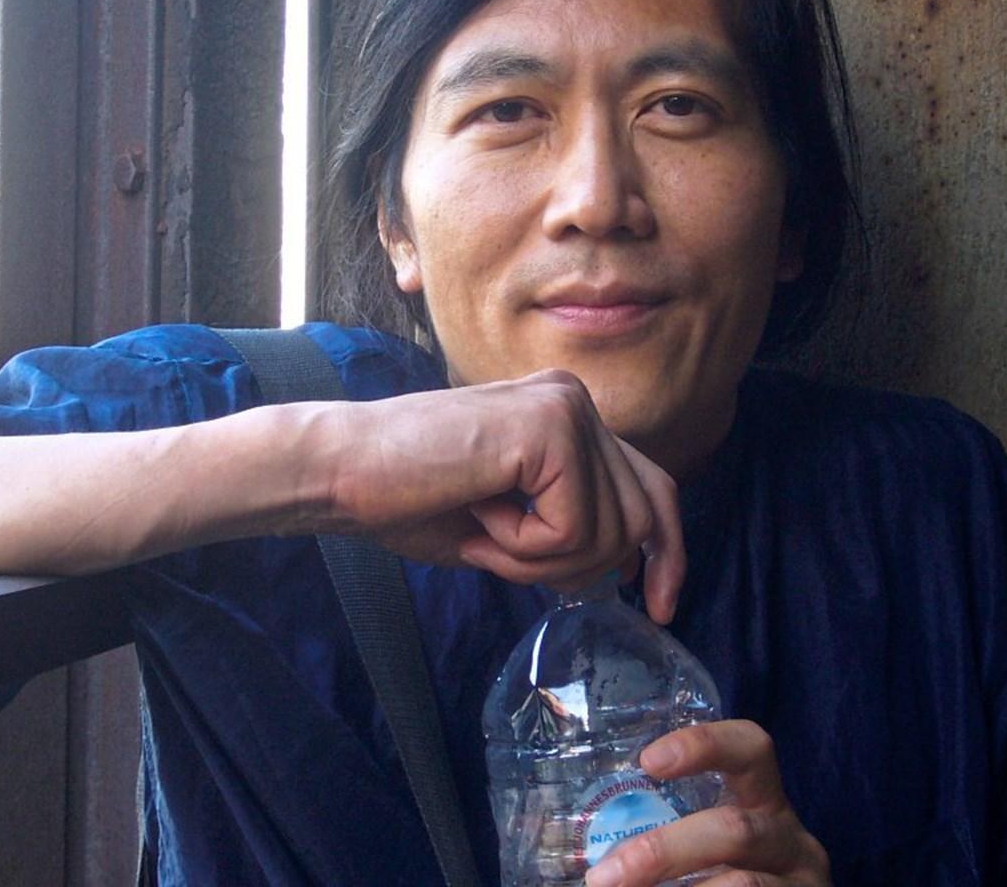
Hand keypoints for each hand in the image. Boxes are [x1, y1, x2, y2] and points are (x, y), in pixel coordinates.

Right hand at [317, 368, 684, 621]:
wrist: (339, 470)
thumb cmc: (408, 500)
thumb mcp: (511, 522)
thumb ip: (569, 529)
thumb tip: (626, 565)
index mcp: (568, 415)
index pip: (653, 487)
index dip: (667, 550)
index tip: (661, 605)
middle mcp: (576, 400)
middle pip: (643, 514)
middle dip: (585, 566)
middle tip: (505, 559)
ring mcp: (567, 408)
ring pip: (609, 531)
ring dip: (540, 560)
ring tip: (481, 527)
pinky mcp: (550, 428)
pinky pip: (572, 528)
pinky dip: (522, 548)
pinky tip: (477, 514)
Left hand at [583, 721, 830, 886]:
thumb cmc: (715, 877)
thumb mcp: (701, 855)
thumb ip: (651, 841)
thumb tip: (567, 855)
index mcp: (765, 806)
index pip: (752, 749)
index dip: (704, 745)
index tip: (647, 761)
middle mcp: (792, 843)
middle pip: (735, 829)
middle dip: (663, 853)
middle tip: (603, 877)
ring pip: (743, 886)